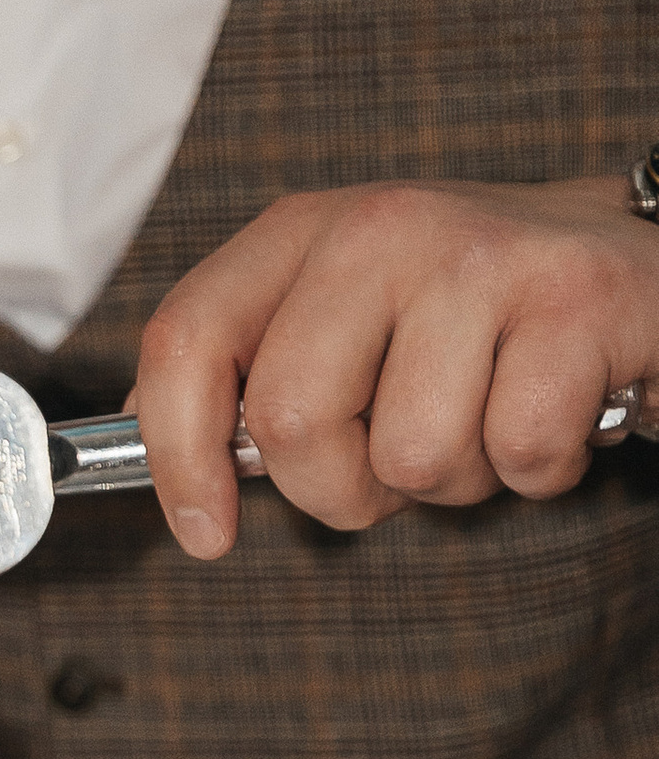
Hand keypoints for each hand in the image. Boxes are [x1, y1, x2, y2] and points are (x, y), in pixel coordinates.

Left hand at [129, 177, 658, 557]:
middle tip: (392, 470)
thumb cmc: (477, 319)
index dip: (175, 454)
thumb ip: (253, 373)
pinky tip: (557, 414)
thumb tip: (150, 445)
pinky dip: (540, 471)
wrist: (639, 262)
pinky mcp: (575, 299)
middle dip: (339, 488)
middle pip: (290, 418)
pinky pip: (517, 451)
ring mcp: (481, 256)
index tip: (203, 532)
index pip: (187, 338)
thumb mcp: (349, 320)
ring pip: (410, 453)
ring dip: (453, 481)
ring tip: (489, 420)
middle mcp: (381, 226)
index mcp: (305, 232)